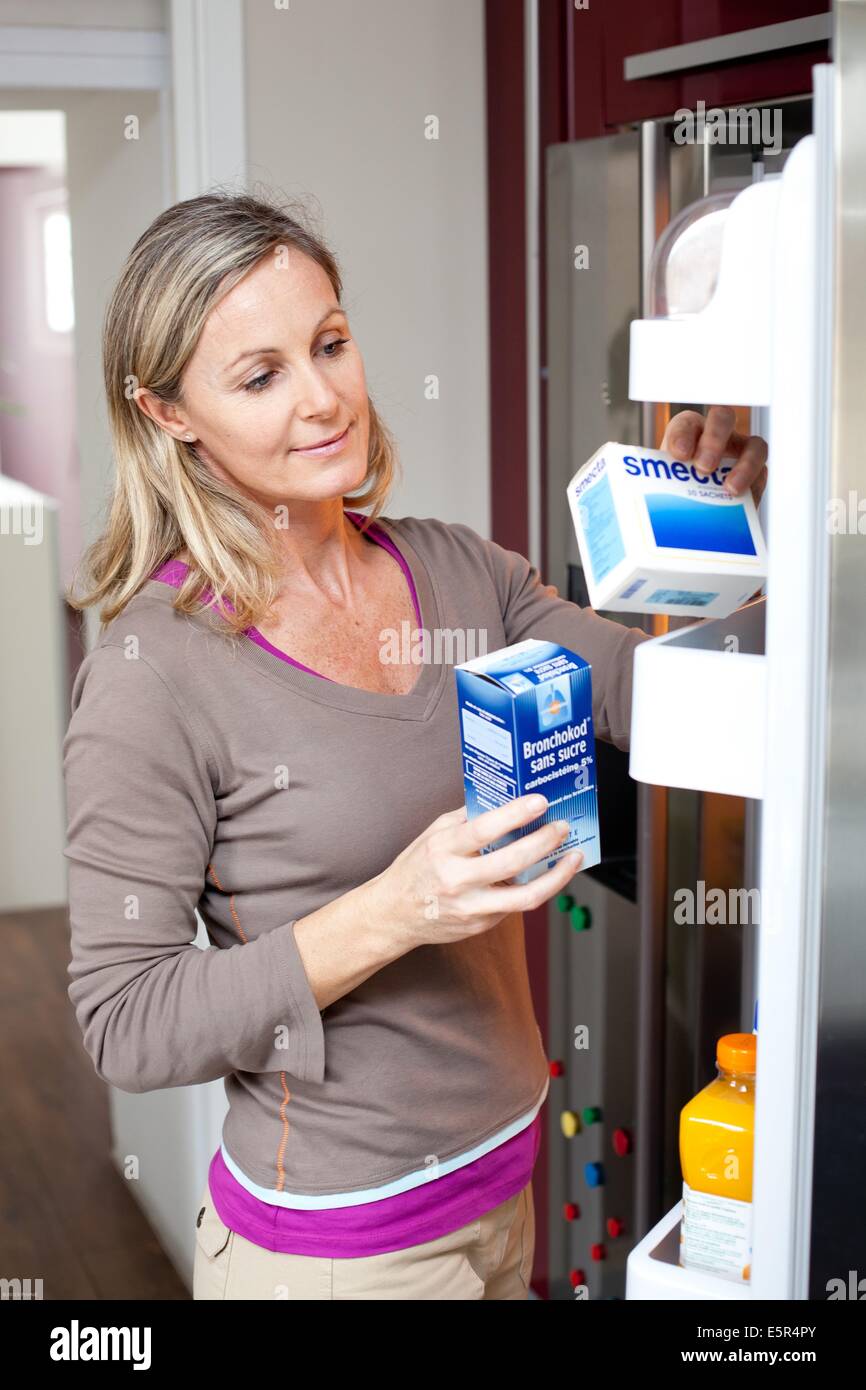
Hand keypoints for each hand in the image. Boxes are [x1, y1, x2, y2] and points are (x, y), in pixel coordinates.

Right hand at [362, 795, 583, 950]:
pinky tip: (548, 874)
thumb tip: (504, 799)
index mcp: (443, 849)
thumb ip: (467, 819)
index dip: (515, 814)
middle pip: (511, 863)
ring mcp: (471, 907)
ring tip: (572, 858)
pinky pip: (516, 906)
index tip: (539, 802)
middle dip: (544, 843)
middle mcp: (456, 879)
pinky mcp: (481, 924)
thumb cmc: (416, 868)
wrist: (395, 914)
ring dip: (556, 876)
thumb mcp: (433, 834)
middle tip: (561, 828)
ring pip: (525, 897)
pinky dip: (537, 887)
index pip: (483, 829)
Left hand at [660, 405, 767, 507]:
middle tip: (703, 467)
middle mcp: (718, 436)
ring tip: (730, 488)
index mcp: (689, 434)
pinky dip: (752, 486)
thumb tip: (642, 503)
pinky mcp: (756, 476)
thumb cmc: (676, 495)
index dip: (683, 435)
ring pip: (754, 446)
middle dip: (714, 440)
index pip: (686, 423)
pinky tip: (739, 499)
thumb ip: (660, 485)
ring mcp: (741, 454)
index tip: (679, 454)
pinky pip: (761, 475)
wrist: (691, 514)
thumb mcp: (664, 487)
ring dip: (745, 465)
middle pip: (723, 419)